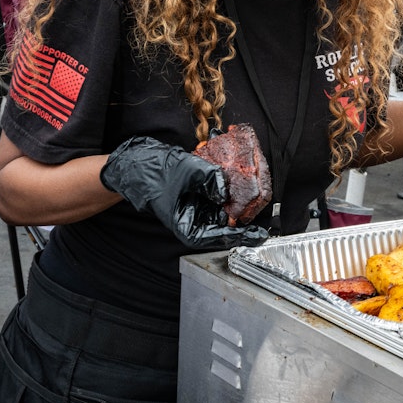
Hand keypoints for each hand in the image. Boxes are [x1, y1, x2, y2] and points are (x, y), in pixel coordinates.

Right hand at [100, 136, 268, 249]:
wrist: (138, 164)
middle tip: (264, 225)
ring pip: (223, 215)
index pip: (218, 238)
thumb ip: (210, 180)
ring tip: (258, 206)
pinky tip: (241, 190)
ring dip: (238, 210)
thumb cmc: (155, 173)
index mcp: (187, 227)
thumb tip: (225, 191)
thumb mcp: (187, 172)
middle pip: (224, 229)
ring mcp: (196, 210)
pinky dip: (229, 197)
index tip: (258, 237)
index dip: (240, 238)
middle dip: (244, 225)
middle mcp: (193, 222)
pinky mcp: (198, 199)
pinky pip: (218, 202)